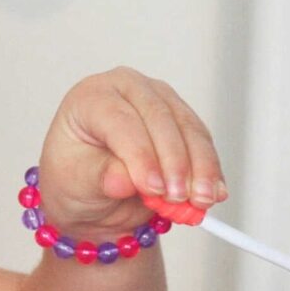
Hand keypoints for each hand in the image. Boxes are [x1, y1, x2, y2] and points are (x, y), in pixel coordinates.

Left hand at [34, 67, 226, 239]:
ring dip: (200, 166)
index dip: (140, 154)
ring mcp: (159, 100)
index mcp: (91, 98)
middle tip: (178, 197)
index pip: (120, 121)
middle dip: (175, 162)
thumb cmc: (75, 179)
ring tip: (201, 200)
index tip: (152, 187)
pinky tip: (214, 192)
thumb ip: (99, 178)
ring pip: (188, 128)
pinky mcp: (181, 119)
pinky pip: (202, 142)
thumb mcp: (75, 183)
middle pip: (160, 118)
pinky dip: (209, 170)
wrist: (92, 193)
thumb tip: (123, 180)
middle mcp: (127, 90)